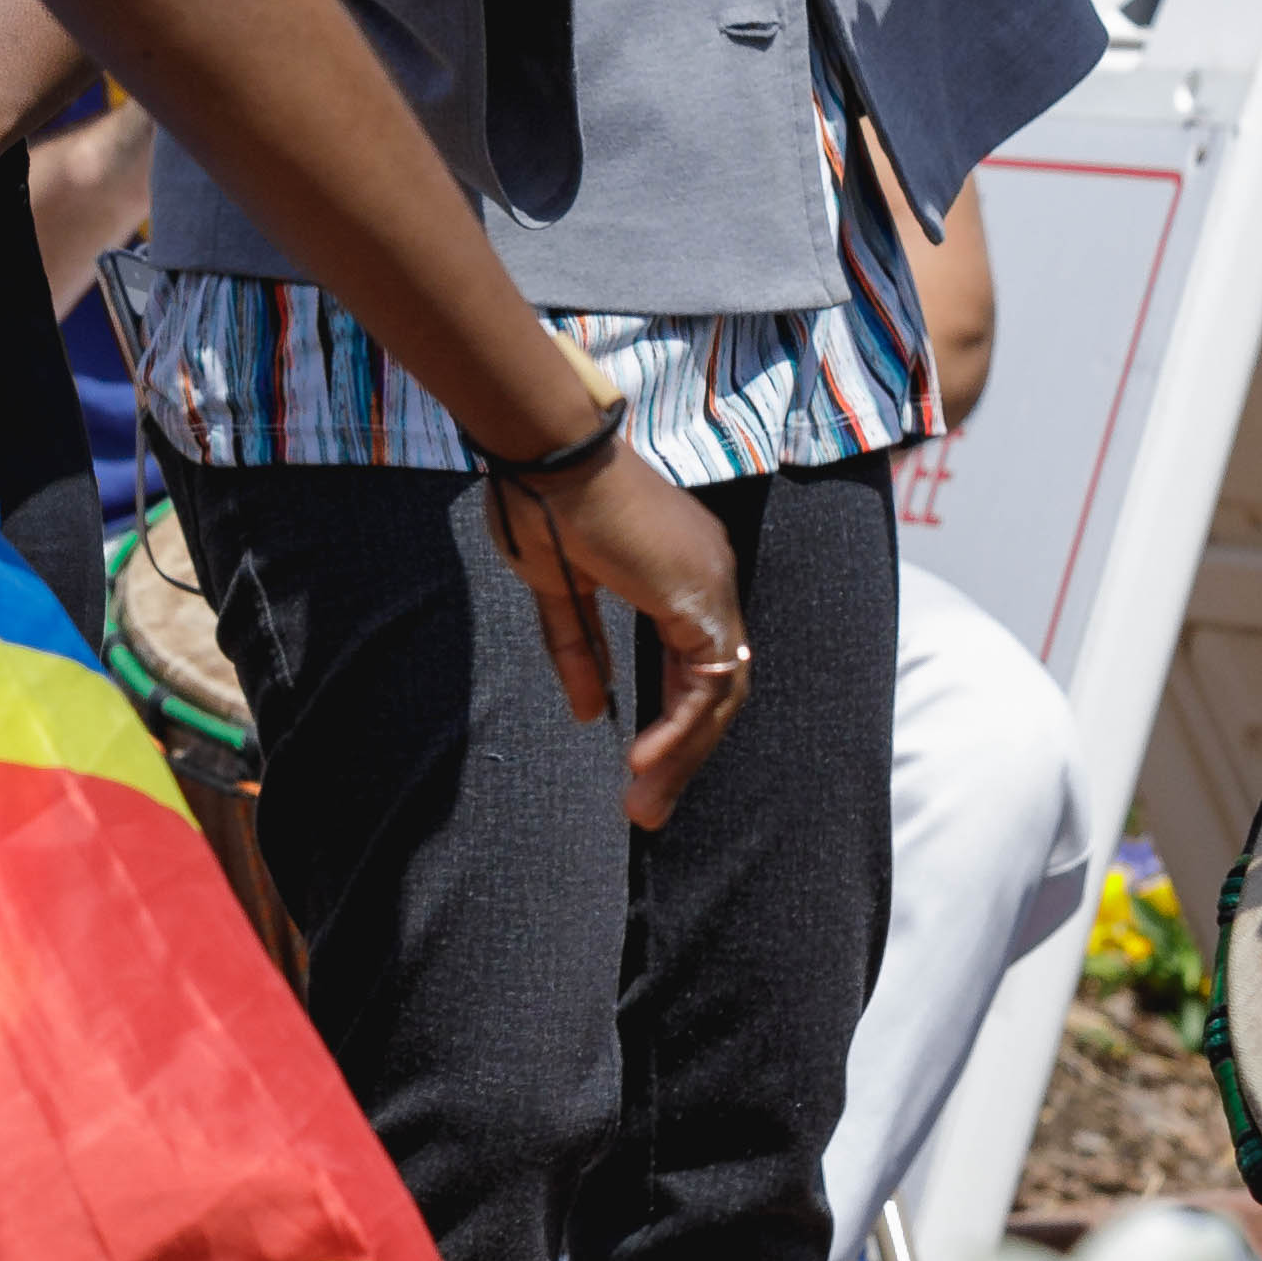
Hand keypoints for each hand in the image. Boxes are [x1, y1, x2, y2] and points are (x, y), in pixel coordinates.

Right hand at [483, 438, 750, 827]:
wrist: (548, 454)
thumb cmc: (543, 502)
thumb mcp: (559, 590)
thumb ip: (580, 650)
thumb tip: (591, 713)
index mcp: (678, 571)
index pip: (694, 663)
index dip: (673, 719)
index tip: (639, 766)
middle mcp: (708, 577)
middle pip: (715, 687)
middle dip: (683, 754)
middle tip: (644, 806)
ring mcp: (711, 586)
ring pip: (718, 695)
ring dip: (683, 756)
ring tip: (643, 803)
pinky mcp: (699, 598)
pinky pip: (705, 684)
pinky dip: (681, 730)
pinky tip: (644, 761)